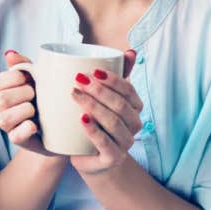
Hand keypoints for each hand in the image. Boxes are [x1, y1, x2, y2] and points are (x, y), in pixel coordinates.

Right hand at [0, 50, 59, 157]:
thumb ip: (23, 64)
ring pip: (3, 119)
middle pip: (0, 100)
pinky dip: (27, 128)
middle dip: (22, 94)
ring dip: (25, 110)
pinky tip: (36, 124)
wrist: (61, 121)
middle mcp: (1, 109)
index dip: (12, 78)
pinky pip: (16, 136)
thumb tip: (10, 54)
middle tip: (36, 93)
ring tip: (37, 109)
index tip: (29, 78)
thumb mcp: (37, 76)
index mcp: (2, 91)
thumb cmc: (44, 94)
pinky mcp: (19, 140)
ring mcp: (8, 126)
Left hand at [69, 50, 142, 175]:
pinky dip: (93, 130)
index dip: (113, 79)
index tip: (93, 70)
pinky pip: (105, 143)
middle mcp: (135, 125)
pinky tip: (82, 118)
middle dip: (99, 91)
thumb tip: (130, 51)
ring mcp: (125, 143)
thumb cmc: (99, 123)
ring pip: (113, 122)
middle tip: (78, 80)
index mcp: (135, 108)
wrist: (92, 158)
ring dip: (93, 106)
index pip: (129, 91)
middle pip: (119, 105)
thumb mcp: (107, 99)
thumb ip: (118, 75)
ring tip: (75, 94)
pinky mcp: (113, 158)